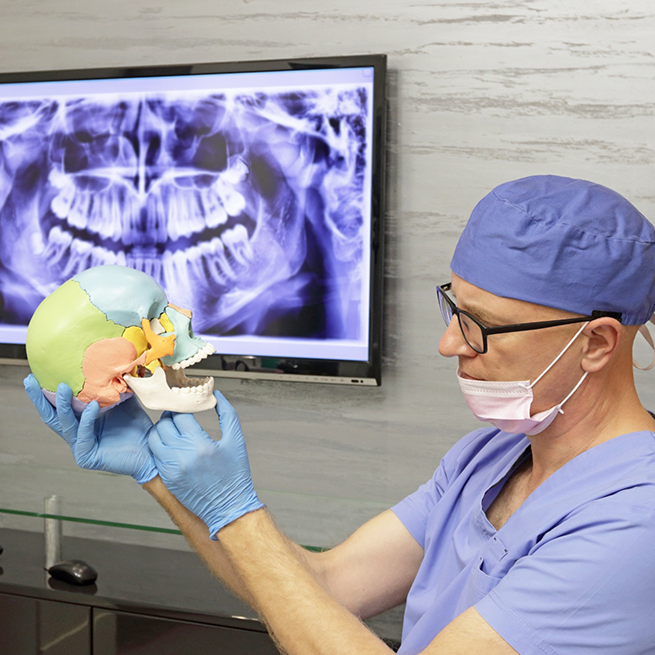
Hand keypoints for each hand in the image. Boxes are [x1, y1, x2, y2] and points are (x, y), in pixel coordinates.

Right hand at [24, 374, 156, 483]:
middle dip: (39, 398)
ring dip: (62, 405)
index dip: (46, 392)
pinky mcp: (87, 456)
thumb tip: (111, 362)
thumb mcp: (123, 400)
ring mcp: (80, 446)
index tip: (35, 374)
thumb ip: (113, 385)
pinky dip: (87, 419)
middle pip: (52, 416)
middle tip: (30, 380)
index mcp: (81, 421)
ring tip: (62, 387)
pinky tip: (93, 406)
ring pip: (64, 424)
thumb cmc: (136, 426)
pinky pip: (83, 433)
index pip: (58, 406)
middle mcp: (77, 433)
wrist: (152, 447)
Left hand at [148, 390, 263, 538]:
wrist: (229, 507)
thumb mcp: (236, 440)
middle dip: (171, 417)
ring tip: (173, 428)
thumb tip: (216, 395)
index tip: (186, 404)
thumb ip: (227, 414)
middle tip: (179, 414)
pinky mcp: (167, 478)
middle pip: (164, 425)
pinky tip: (171, 443)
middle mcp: (182, 456)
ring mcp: (171, 469)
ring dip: (162, 429)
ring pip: (154, 438)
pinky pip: (155, 454)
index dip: (182, 407)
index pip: (180, 416)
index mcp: (200, 445)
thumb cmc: (235, 474)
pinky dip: (160, 445)